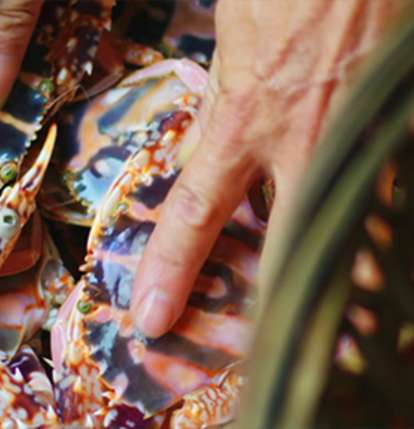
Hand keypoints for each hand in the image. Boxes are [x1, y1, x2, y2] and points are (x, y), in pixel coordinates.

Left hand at [130, 0, 407, 337]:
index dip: (170, 269)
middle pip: (286, 247)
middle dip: (278, 303)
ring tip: (339, 318)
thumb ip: (220, 105)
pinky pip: (390, 192)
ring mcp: (361, 136)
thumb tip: (200, 152)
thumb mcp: (232, 43)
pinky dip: (376, 221)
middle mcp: (305, 141)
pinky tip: (367, 240)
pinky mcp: (397, 122)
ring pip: (355, 231)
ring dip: (343, 274)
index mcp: (245, 120)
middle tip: (263, 343)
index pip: (195, 212)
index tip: (152, 317)